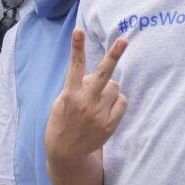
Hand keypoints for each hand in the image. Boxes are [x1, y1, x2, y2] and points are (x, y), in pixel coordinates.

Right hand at [45, 31, 127, 161]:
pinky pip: (122, 101)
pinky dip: (116, 101)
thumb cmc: (63, 122)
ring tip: (98, 100)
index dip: (77, 47)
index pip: (74, 67)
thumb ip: (76, 87)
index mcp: (69, 95)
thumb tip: (96, 76)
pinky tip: (106, 109)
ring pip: (114, 86)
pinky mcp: (110, 125)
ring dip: (109, 87)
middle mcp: (84, 103)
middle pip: (103, 74)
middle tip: (123, 40)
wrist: (66, 154)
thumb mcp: (61, 103)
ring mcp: (99, 115)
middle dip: (113, 55)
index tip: (78, 30)